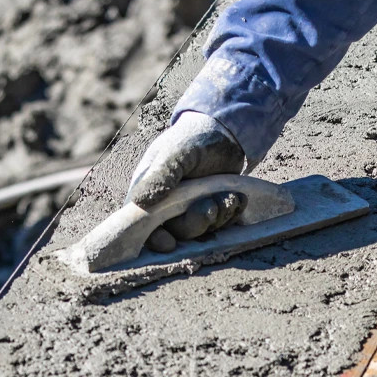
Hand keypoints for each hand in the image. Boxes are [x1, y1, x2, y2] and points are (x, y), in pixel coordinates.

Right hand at [126, 111, 246, 252]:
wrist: (225, 133)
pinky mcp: (212, 211)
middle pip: (177, 233)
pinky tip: (236, 197)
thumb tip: (139, 203)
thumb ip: (160, 176)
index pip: (143, 226)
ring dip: (217, 217)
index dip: (154, 239)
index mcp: (149, 194)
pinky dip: (230, 214)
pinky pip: (220, 225)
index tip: (169, 244)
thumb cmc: (192, 139)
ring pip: (201, 231)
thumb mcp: (175, 154)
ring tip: (228, 196)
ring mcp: (190, 211)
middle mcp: (167, 207)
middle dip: (196, 223)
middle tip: (211, 206)